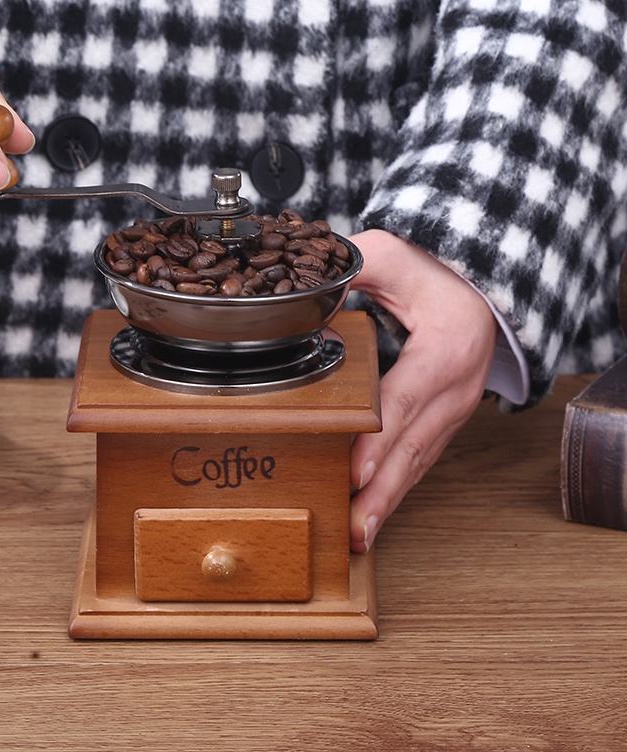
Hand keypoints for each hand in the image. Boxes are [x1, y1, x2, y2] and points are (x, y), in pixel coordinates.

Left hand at [348, 229, 496, 552]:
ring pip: (419, 462)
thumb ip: (357, 268)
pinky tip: (373, 512)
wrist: (479, 288)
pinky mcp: (442, 421)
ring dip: (388, 500)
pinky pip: (419, 460)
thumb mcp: (395, 254)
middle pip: (415, 446)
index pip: (408, 397)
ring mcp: (452, 410)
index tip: (357, 470)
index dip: (381, 436)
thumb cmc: (435, 271)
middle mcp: (455, 388)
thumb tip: (309, 298)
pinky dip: (396, 489)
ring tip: (358, 534)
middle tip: (353, 527)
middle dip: (383, 490)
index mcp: (447, 347)